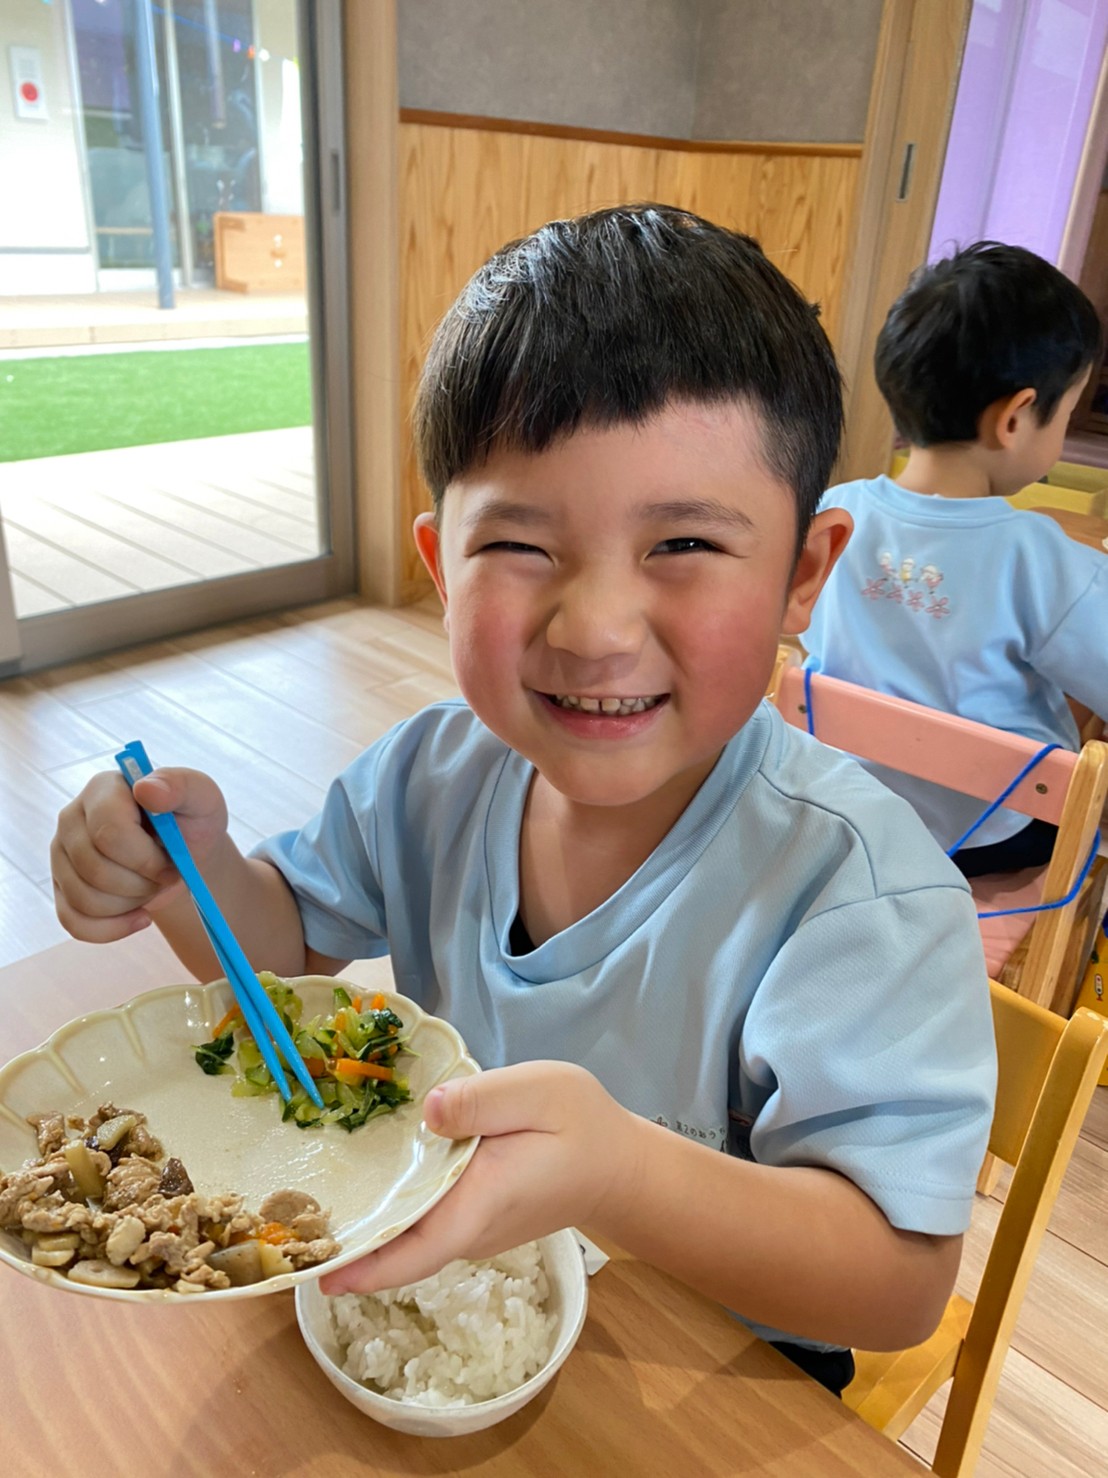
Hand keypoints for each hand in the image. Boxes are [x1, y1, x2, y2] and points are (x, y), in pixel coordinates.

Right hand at [51, 768, 228, 942]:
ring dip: (130, 904)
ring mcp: (62, 854)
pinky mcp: (61, 886)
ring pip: (84, 899)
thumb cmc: (190, 821)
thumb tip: (146, 789)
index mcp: (103, 790)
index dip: (145, 859)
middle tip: (165, 875)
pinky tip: (140, 916)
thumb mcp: (201, 798)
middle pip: (95, 870)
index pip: (109, 833)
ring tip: (151, 886)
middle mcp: (72, 818)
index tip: (173, 863)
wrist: (184, 851)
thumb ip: (180, 786)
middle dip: (141, 884)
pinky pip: (74, 922)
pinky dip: (113, 929)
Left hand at [319, 1060, 641, 1294]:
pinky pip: (419, 1221)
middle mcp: (466, 1227)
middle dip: (344, 1242)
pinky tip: (357, 1180)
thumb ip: (484, 1099)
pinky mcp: (468, 1216)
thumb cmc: (580, 1124)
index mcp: (480, 1202)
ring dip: (362, 1225)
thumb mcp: (539, 1092)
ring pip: (406, 1236)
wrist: (617, 1163)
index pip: (417, 1249)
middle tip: (282, 1223)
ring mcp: (467, 1228)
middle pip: (398, 1248)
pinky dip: (386, 1209)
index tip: (318, 1275)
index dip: (367, 1266)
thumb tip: (429, 1111)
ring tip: (303, 1199)